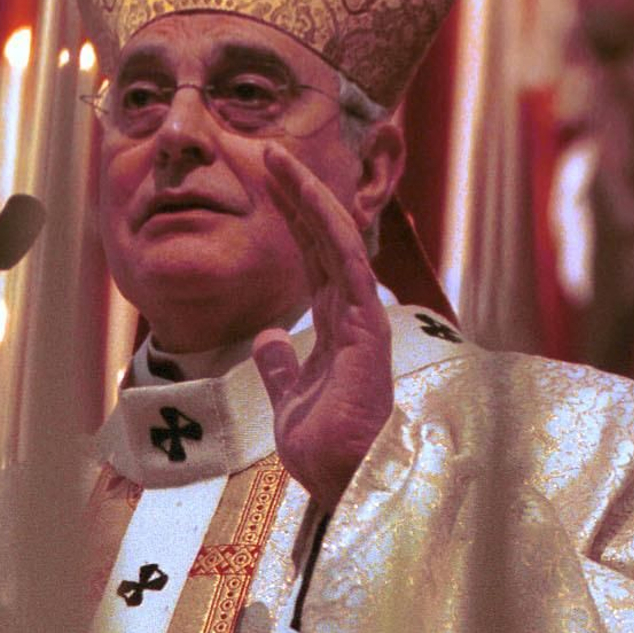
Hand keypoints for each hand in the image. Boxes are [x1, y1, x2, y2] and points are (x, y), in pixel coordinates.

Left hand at [252, 145, 392, 513]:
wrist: (346, 482)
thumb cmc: (327, 452)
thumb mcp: (288, 402)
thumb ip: (281, 367)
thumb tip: (268, 337)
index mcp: (335, 330)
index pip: (312, 261)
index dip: (291, 219)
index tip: (266, 182)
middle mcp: (352, 316)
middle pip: (322, 240)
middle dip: (296, 194)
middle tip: (270, 151)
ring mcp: (363, 318)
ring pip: (336, 241)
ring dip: (307, 196)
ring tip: (278, 157)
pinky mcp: (367, 327)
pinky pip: (347, 265)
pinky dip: (328, 227)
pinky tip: (308, 195)